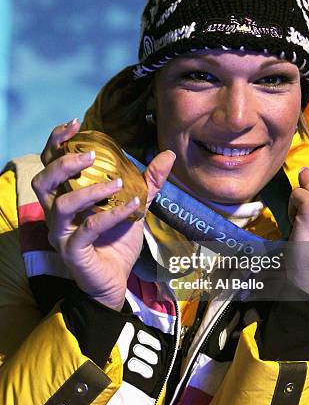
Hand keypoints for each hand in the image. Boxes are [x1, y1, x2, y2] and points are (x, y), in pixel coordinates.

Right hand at [31, 119, 175, 309]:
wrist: (117, 281)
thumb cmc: (118, 241)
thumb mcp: (136, 206)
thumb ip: (149, 181)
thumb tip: (169, 154)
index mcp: (66, 196)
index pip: (50, 163)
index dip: (57, 141)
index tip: (76, 124)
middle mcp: (57, 213)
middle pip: (43, 180)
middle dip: (64, 163)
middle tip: (90, 155)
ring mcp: (62, 234)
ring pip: (62, 204)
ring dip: (89, 190)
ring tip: (116, 183)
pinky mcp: (73, 251)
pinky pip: (88, 229)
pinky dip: (111, 214)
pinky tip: (133, 206)